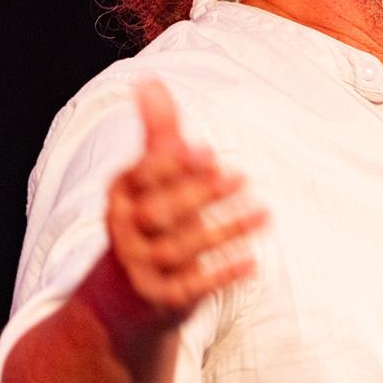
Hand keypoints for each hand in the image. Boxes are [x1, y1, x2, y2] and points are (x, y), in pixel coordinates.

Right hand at [100, 80, 265, 331]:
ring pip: (180, 249)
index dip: (170, 166)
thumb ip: (158, 134)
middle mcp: (123, 233)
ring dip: (225, 231)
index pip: (139, 179)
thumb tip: (150, 80)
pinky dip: (222, 275)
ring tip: (264, 213)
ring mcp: (140, 269)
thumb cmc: (144, 222)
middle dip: (199, 196)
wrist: (118, 301)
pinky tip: (254, 261)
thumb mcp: (146, 180)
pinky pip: (191, 287)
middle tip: (241, 179)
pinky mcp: (161, 300)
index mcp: (119, 198)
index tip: (205, 151)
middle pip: (158, 214)